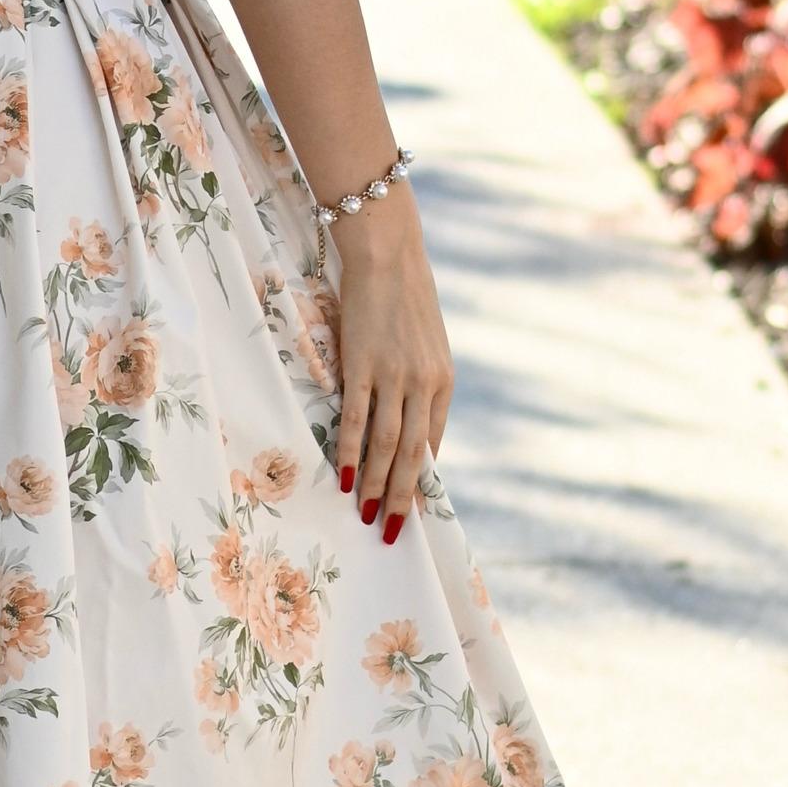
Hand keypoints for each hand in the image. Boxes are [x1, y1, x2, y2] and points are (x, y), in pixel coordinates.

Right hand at [331, 196, 451, 546]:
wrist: (388, 254)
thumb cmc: (403, 296)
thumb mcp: (425, 344)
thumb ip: (419, 383)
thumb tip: (406, 422)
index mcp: (443, 382)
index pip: (432, 445)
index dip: (421, 482)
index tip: (413, 512)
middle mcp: (424, 384)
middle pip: (412, 454)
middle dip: (403, 498)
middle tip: (393, 532)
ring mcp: (394, 375)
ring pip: (386, 444)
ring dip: (376, 485)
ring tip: (366, 515)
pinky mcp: (364, 363)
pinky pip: (356, 418)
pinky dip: (351, 452)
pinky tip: (344, 477)